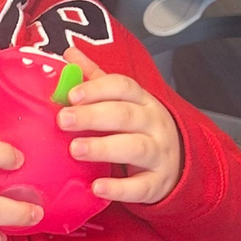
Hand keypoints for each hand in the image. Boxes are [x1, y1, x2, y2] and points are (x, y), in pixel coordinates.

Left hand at [57, 47, 181, 204]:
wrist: (177, 162)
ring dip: (104, 148)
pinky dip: (119, 188)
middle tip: (64, 120)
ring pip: (135, 148)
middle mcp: (154, 123)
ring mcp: (159, 154)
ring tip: (75, 149)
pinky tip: (97, 188)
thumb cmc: (138, 127)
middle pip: (126, 115)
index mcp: (142, 100)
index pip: (123, 87)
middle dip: (94, 116)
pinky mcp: (157, 183)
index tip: (71, 95)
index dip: (97, 89)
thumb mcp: (122, 101)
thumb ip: (96, 78)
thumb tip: (69, 52)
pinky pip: (140, 187)